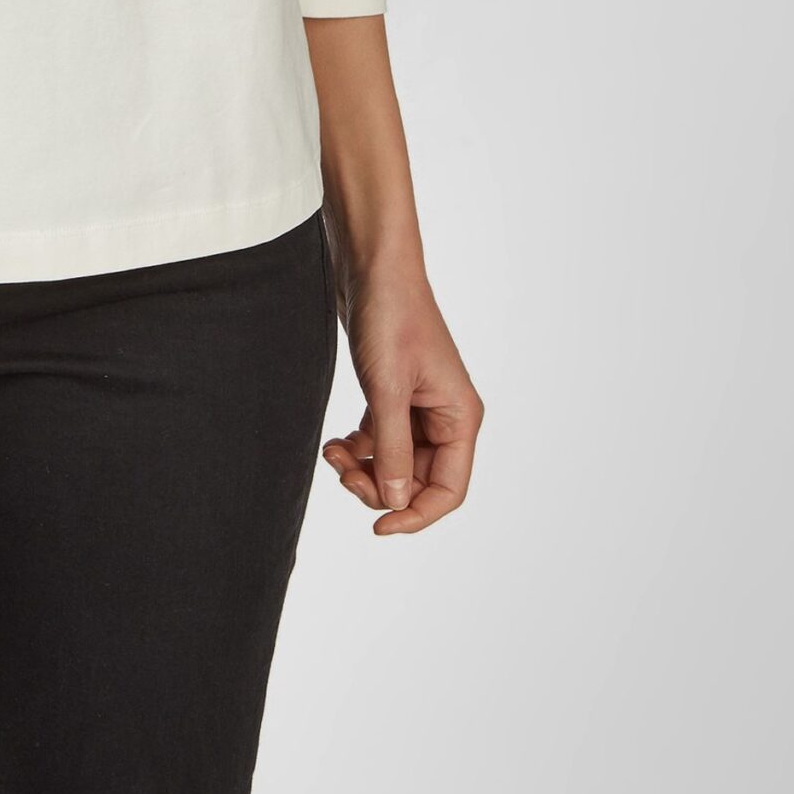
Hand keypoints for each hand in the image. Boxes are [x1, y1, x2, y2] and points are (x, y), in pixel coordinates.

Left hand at [322, 255, 483, 535]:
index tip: (377, 527)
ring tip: (333, 453)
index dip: (415, 515)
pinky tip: (335, 442)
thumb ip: (391, 449)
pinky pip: (381, 440)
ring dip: (363, 468)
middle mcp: (445, 416)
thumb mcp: (387, 389)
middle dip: (379, 487)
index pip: (448, 490)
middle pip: (417, 481)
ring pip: (395, 463)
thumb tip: (394, 501)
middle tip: (341, 473)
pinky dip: (358, 448)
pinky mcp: (394, 393)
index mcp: (460, 417)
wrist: (371, 266)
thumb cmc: (389, 317)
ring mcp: (419, 406)